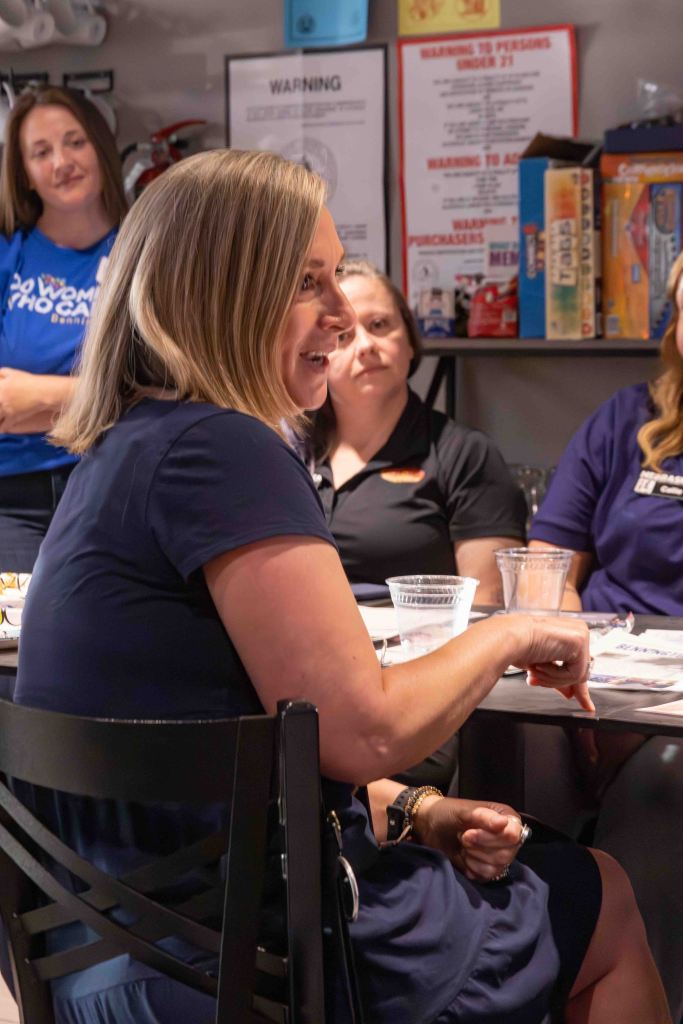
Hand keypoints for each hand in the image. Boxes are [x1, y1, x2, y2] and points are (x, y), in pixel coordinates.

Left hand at [0, 368, 44, 430]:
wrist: (43, 392)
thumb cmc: (29, 381)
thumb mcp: (13, 372)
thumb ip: (0, 373)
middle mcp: (0, 399)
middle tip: (0, 410)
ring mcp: (6, 409)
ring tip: (1, 420)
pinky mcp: (14, 417)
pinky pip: (3, 426)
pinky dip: (2, 428)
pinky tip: (2, 429)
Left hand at [412, 795, 526, 881]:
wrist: (430, 827)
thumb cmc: (447, 812)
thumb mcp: (463, 811)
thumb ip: (484, 816)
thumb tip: (504, 823)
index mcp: (506, 818)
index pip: (512, 835)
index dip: (491, 838)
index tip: (468, 833)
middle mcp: (507, 837)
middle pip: (506, 854)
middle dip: (479, 848)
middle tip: (462, 837)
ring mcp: (499, 854)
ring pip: (497, 866)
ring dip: (474, 857)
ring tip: (463, 845)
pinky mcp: (488, 869)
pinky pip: (487, 876)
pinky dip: (472, 867)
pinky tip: (464, 857)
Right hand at [508, 614, 594, 712]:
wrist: (509, 640)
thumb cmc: (517, 647)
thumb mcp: (542, 666)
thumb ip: (558, 678)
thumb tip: (571, 694)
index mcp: (568, 633)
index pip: (578, 663)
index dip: (577, 686)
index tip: (580, 701)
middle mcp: (577, 631)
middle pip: (580, 671)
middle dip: (557, 681)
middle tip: (534, 681)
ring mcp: (581, 635)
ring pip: (578, 675)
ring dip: (553, 678)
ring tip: (534, 670)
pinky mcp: (580, 642)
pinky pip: (575, 674)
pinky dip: (556, 675)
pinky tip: (541, 665)